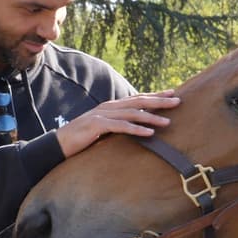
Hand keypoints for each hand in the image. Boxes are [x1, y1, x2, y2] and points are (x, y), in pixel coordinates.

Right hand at [55, 90, 179, 157]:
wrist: (60, 143)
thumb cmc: (83, 138)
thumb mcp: (104, 129)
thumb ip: (118, 124)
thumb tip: (136, 126)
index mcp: (112, 106)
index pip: (138, 98)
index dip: (155, 95)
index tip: (173, 94)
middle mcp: (109, 107)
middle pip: (139, 101)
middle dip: (159, 101)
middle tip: (178, 102)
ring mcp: (102, 115)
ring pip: (132, 113)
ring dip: (152, 117)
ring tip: (168, 121)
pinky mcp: (97, 125)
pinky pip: (121, 126)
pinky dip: (136, 129)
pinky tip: (149, 133)